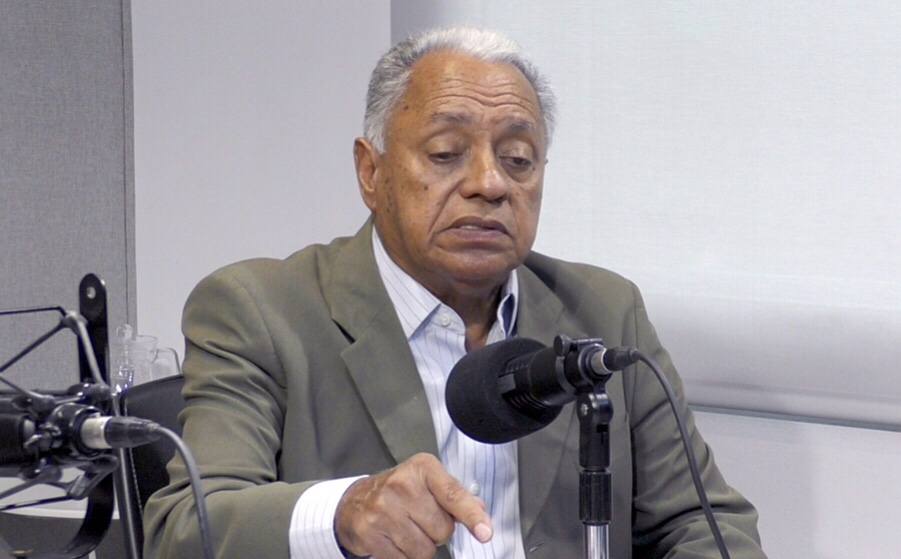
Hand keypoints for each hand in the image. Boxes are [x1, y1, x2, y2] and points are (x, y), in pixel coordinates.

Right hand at [335, 453, 492, 558]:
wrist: (354, 502)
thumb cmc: (398, 492)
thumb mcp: (427, 483)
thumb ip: (455, 496)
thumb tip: (480, 510)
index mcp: (422, 468)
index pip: (453, 494)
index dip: (471, 515)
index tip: (485, 532)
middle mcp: (401, 485)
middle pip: (442, 530)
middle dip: (437, 532)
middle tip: (420, 520)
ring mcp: (382, 509)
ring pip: (424, 550)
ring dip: (420, 547)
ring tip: (406, 529)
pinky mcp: (369, 532)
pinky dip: (403, 556)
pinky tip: (392, 539)